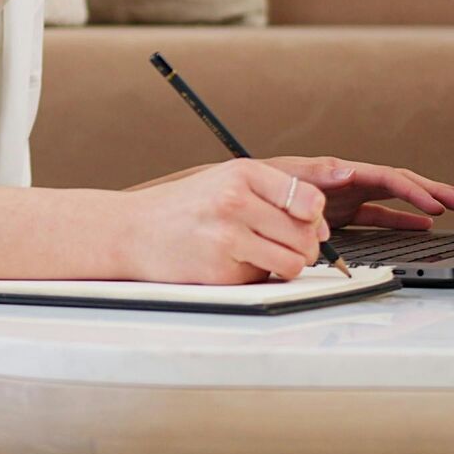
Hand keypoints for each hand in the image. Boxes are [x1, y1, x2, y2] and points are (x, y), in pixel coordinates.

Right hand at [117, 158, 331, 283]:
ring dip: (287, 264)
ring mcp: (227, 238)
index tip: (307, 222)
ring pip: (293, 262)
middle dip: (305, 245)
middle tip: (284, 244)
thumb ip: (274, 193)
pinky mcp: (221, 271)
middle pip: (306, 234)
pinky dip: (257, 275)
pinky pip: (264, 279)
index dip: (315, 217)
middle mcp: (235, 202)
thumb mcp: (226, 179)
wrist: (133, 230)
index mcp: (242, 173)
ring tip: (264, 254)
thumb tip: (320, 226)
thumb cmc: (184, 206)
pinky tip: (234, 261)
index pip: (309, 199)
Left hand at [260, 156, 453, 231]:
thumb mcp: (286, 176)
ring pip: (396, 198)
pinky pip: (381, 215)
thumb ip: (316, 175)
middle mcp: (350, 182)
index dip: (414, 191)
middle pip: (401, 183)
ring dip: (425, 202)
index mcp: (341, 171)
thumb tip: (346, 171)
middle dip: (434, 190)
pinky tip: (422, 226)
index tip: (435, 205)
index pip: (388, 178)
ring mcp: (349, 198)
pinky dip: (402, 220)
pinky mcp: (343, 213)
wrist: (238, 197)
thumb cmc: (260, 183)